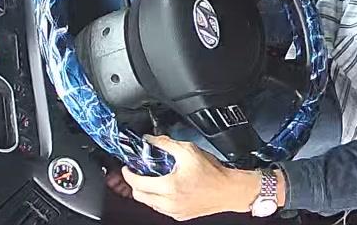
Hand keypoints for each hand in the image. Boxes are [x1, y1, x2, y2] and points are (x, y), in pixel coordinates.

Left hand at [122, 136, 259, 219]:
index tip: (128, 167)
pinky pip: (161, 208)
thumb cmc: (213, 172)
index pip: (137, 183)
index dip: (128, 173)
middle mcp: (169, 202)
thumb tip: (150, 140)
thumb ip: (165, 144)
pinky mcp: (179, 216)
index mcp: (169, 186)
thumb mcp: (188, 150)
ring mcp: (173, 211)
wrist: (229, 190)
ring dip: (147, 191)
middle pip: (139, 195)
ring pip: (149, 203)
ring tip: (154, 179)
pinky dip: (158, 198)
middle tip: (140, 172)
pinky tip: (166, 187)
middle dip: (135, 183)